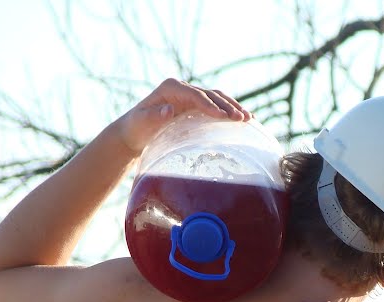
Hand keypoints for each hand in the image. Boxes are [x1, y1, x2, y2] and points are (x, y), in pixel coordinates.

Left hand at [116, 78, 251, 154]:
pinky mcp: (196, 105)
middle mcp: (183, 88)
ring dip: (233, 107)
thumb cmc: (137, 128)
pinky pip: (217, 105)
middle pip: (210, 94)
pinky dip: (230, 111)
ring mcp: (191, 95)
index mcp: (171, 87)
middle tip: (241, 119)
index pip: (196, 95)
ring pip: (217, 97)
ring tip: (248, 119)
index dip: (210, 105)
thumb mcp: (142, 122)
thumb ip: (155, 116)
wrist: (135, 131)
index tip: (223, 117)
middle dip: (227, 106)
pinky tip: (244, 119)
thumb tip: (169, 109)